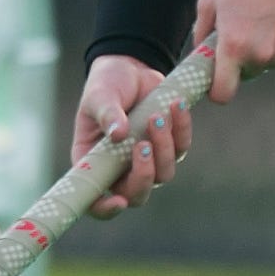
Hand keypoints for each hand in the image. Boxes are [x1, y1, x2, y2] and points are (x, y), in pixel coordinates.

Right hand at [71, 53, 191, 219]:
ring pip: (163, 174)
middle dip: (144, 175)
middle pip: (136, 194)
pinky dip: (181, 129)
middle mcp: (119, 168)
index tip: (119, 201)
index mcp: (93, 162)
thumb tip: (118, 134)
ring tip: (157, 116)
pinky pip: (181, 148)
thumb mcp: (99, 96)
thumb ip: (107, 114)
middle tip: (143, 145)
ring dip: (164, 147)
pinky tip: (176, 106)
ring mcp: (145, 159)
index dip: (105, 209)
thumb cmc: (106, 84)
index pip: (95, 200)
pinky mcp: (168, 145)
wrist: (130, 66)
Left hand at [193, 0, 274, 102]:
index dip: (215, 90)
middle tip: (235, 33)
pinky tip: (273, 17)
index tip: (213, 78)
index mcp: (234, 47)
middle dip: (237, 62)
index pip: (222, 93)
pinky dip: (273, 42)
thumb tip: (199, 51)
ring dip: (256, 50)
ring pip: (262, 64)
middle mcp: (260, 57)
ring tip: (256, 18)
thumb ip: (201, 32)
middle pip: (243, 76)